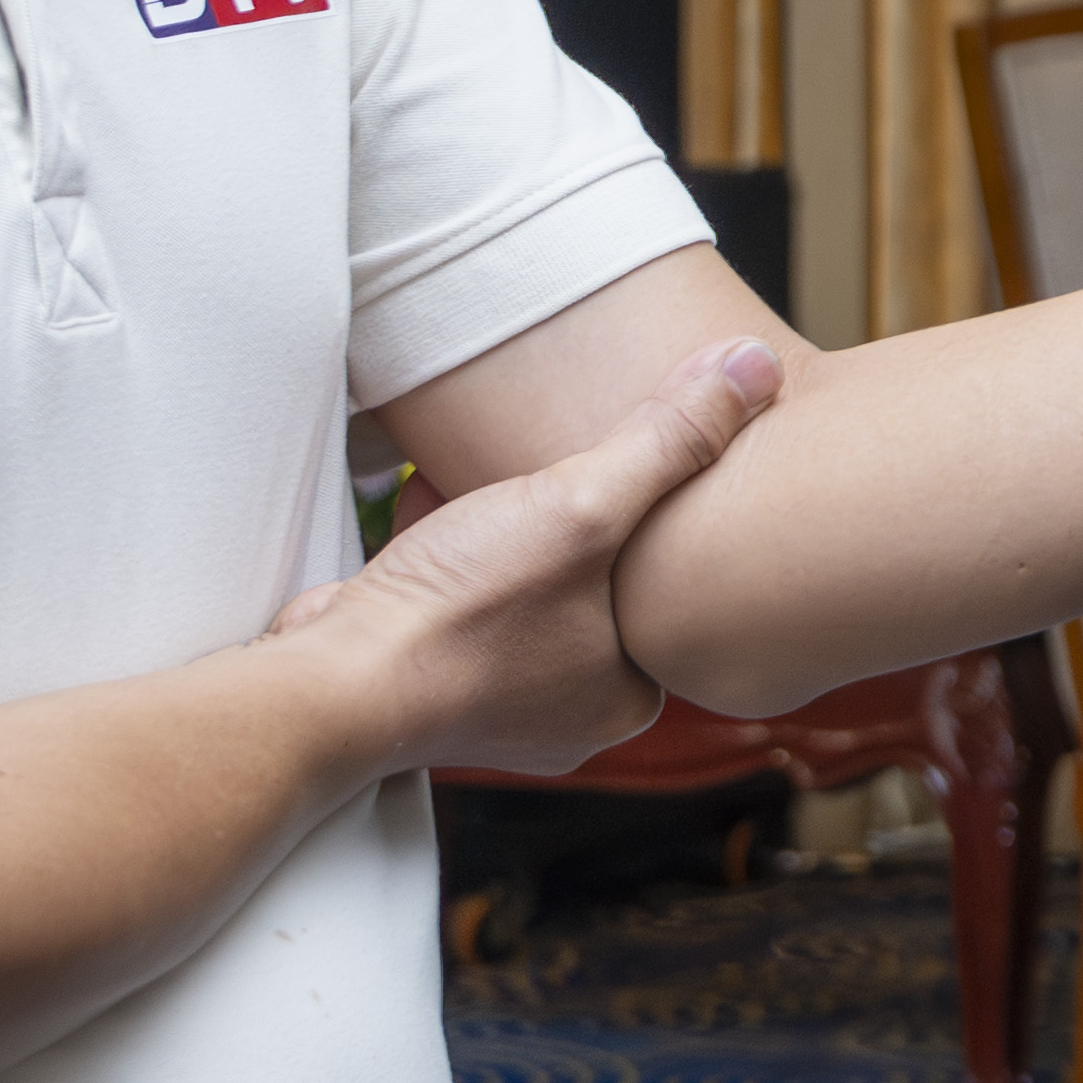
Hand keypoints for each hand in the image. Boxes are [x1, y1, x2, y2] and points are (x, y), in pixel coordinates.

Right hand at [283, 338, 783, 780]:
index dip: (659, 524)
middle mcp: (564, 712)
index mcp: (626, 696)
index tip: (644, 474)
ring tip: (500, 478)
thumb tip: (752, 371)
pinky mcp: (426, 678)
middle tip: (569, 467)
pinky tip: (433, 504)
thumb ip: (670, 439)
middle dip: (574, 524)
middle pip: (591, 591)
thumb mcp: (582, 507)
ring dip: (506, 531)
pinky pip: (459, 599)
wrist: (330, 682)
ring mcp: (490, 701)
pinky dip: (450, 549)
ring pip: (522, 593)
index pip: (670, 595)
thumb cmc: (461, 615)